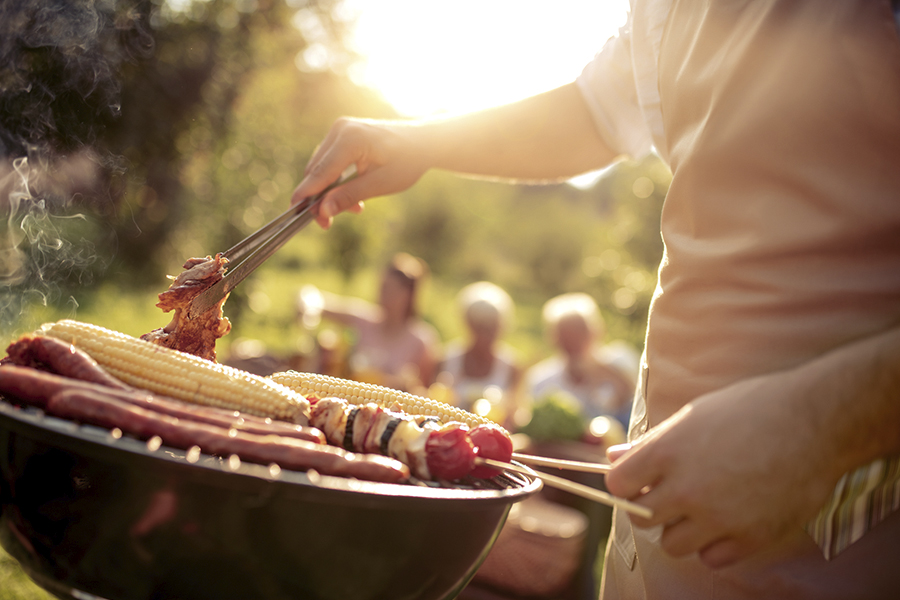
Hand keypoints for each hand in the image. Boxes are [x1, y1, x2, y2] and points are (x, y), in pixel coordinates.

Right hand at [291, 118, 428, 227]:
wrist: (423, 142)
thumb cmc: (407, 161)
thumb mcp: (380, 184)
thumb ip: (349, 196)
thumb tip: (322, 212)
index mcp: (351, 138)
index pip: (321, 172)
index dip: (307, 195)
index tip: (293, 213)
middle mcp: (340, 129)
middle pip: (317, 171)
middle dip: (320, 198)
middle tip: (326, 224)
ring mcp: (340, 130)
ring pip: (321, 168)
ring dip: (330, 191)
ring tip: (354, 209)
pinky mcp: (342, 135)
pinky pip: (330, 162)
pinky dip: (336, 181)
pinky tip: (354, 197)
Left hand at [604, 371, 843, 568]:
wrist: (814, 421)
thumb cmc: (751, 409)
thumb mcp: (694, 416)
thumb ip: (652, 443)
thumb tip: (614, 457)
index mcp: (668, 451)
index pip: (619, 484)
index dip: (626, 482)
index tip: (640, 479)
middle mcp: (687, 488)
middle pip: (641, 518)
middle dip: (652, 506)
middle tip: (675, 490)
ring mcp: (718, 516)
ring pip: (672, 544)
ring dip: (682, 528)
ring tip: (703, 505)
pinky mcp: (750, 537)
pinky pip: (711, 558)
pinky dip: (715, 544)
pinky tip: (728, 520)